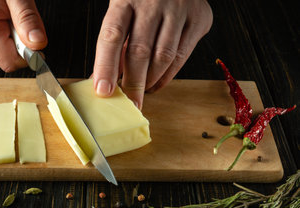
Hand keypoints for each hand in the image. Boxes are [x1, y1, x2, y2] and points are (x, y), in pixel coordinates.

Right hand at [0, 0, 46, 71]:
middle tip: (17, 15)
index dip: (28, 56)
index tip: (36, 41)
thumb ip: (28, 20)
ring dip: (10, 33)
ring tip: (6, 9)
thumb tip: (38, 45)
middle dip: (18, 40)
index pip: (10, 62)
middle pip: (5, 55)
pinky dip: (1, 28)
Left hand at [93, 0, 212, 108]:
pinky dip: (169, 75)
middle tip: (129, 104)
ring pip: (164, 56)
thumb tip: (101, 81)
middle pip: (140, 50)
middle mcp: (153, 1)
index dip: (106, 66)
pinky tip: (157, 83)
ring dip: (151, 80)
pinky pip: (183, 55)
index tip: (102, 91)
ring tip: (142, 93)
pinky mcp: (199, 17)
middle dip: (133, 83)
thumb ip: (115, 43)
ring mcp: (179, 8)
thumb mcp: (123, 10)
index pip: (112, 36)